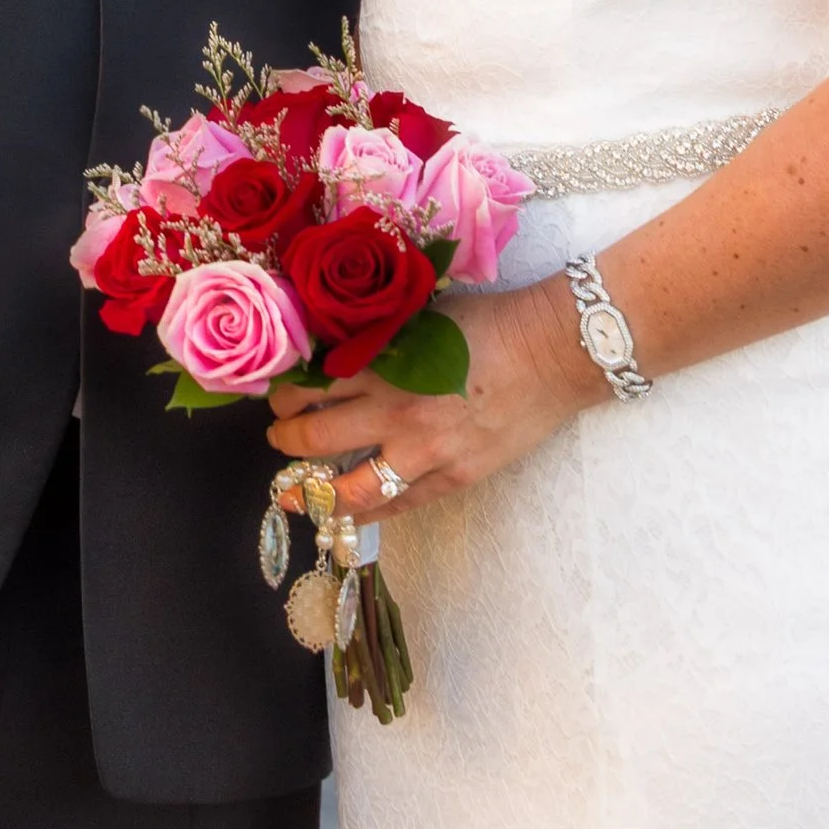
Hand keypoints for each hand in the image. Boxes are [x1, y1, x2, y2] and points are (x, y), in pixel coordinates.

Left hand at [267, 281, 597, 523]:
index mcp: (385, 363)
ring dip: (313, 491)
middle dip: (286, 440)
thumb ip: (379, 335)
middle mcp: (395, 412)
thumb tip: (333, 347)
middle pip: (317, 438)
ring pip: (349, 488)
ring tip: (296, 492)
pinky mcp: (454, 478)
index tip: (276, 393)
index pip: (311, 386)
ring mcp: (425, 453)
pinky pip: (398, 506)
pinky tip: (347, 514)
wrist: (552, 352)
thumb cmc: (489, 322)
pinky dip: (367, 513)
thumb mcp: (422, 315)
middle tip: (276, 437)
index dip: (284, 393)